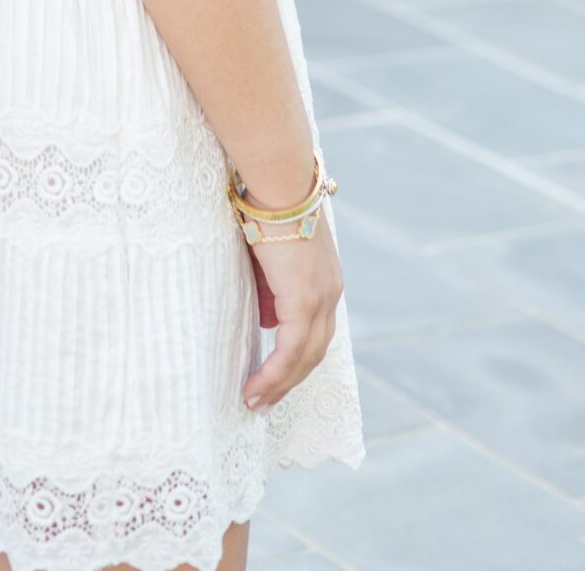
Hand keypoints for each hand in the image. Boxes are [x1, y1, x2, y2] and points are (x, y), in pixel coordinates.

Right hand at [240, 220, 343, 412]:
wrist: (279, 182)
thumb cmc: (268, 206)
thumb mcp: (272, 252)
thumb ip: (272, 285)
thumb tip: (266, 316)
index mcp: (326, 281)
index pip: (316, 332)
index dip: (297, 359)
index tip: (276, 378)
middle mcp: (330, 294)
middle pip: (314, 353)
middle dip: (288, 381)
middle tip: (263, 401)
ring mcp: (320, 298)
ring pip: (303, 358)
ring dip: (278, 385)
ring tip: (254, 401)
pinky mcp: (303, 300)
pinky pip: (289, 350)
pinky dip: (273, 374)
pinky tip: (255, 387)